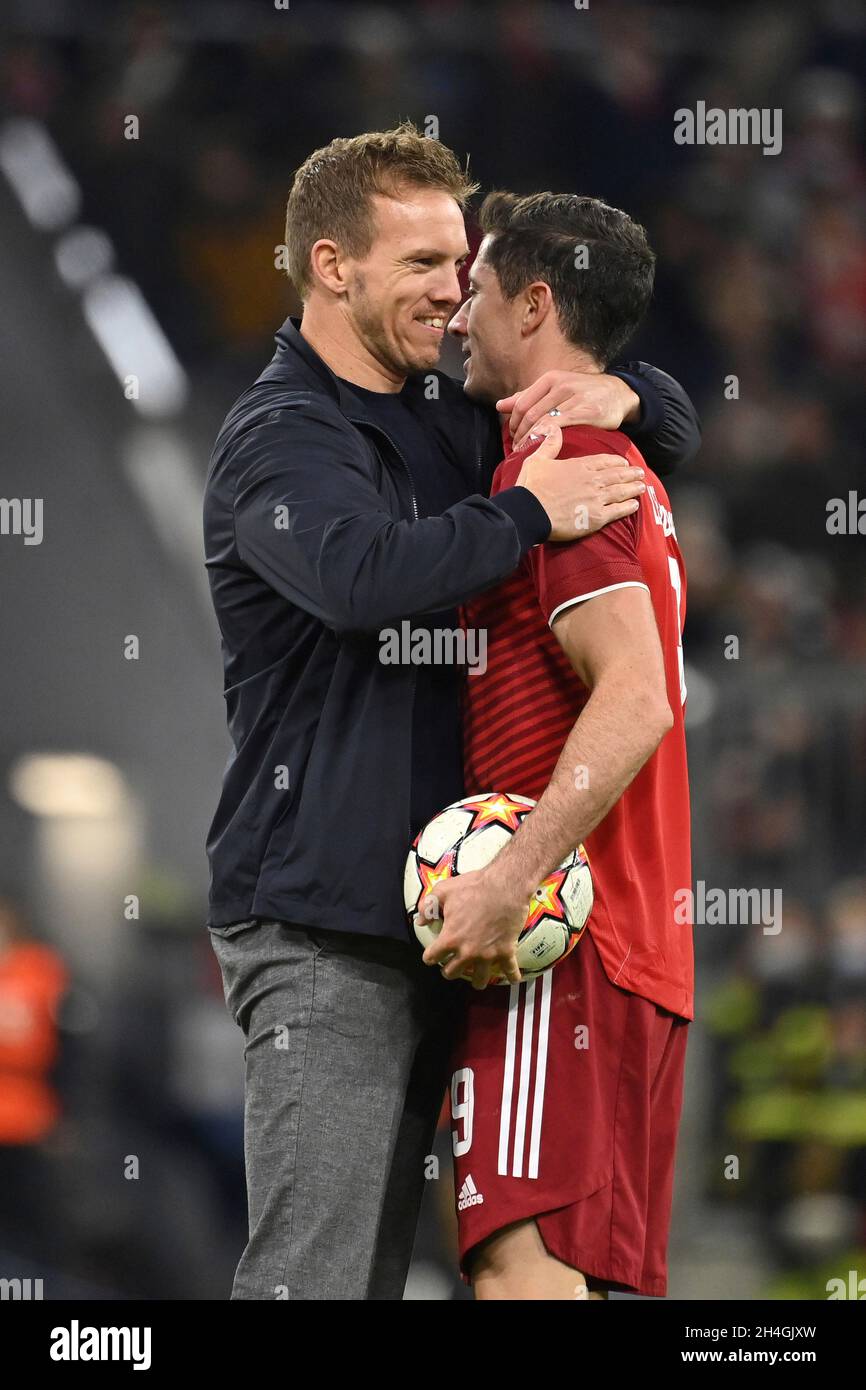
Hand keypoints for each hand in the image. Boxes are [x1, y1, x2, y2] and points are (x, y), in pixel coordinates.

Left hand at [415, 870, 526, 989]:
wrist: (505, 886)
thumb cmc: (474, 887)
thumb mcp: (443, 890)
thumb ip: (427, 906)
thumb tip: (420, 921)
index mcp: (451, 938)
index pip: (432, 957)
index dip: (430, 957)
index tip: (432, 956)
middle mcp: (468, 951)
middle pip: (453, 972)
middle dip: (449, 970)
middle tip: (451, 966)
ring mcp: (488, 954)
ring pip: (479, 979)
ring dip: (476, 980)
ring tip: (476, 979)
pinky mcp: (507, 951)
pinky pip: (510, 970)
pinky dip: (512, 976)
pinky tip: (513, 978)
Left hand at [498, 370, 640, 447]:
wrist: (618, 393)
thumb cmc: (583, 393)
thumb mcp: (555, 388)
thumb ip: (528, 397)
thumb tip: (500, 405)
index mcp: (550, 379)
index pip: (522, 403)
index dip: (513, 423)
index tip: (513, 437)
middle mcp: (561, 385)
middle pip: (530, 414)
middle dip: (520, 435)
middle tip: (518, 449)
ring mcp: (575, 398)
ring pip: (543, 421)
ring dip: (531, 440)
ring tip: (527, 452)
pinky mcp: (588, 411)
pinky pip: (561, 427)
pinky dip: (548, 438)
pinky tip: (544, 448)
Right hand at [515, 424, 644, 541]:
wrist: (529, 512)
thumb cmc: (531, 487)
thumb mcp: (537, 460)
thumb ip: (549, 444)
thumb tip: (553, 428)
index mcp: (579, 466)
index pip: (603, 461)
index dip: (615, 461)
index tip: (623, 462)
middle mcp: (592, 480)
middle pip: (616, 475)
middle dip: (630, 473)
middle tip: (640, 473)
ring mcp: (596, 499)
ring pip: (621, 491)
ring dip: (633, 488)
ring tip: (642, 486)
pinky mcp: (596, 517)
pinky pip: (618, 511)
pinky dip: (628, 507)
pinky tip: (635, 505)